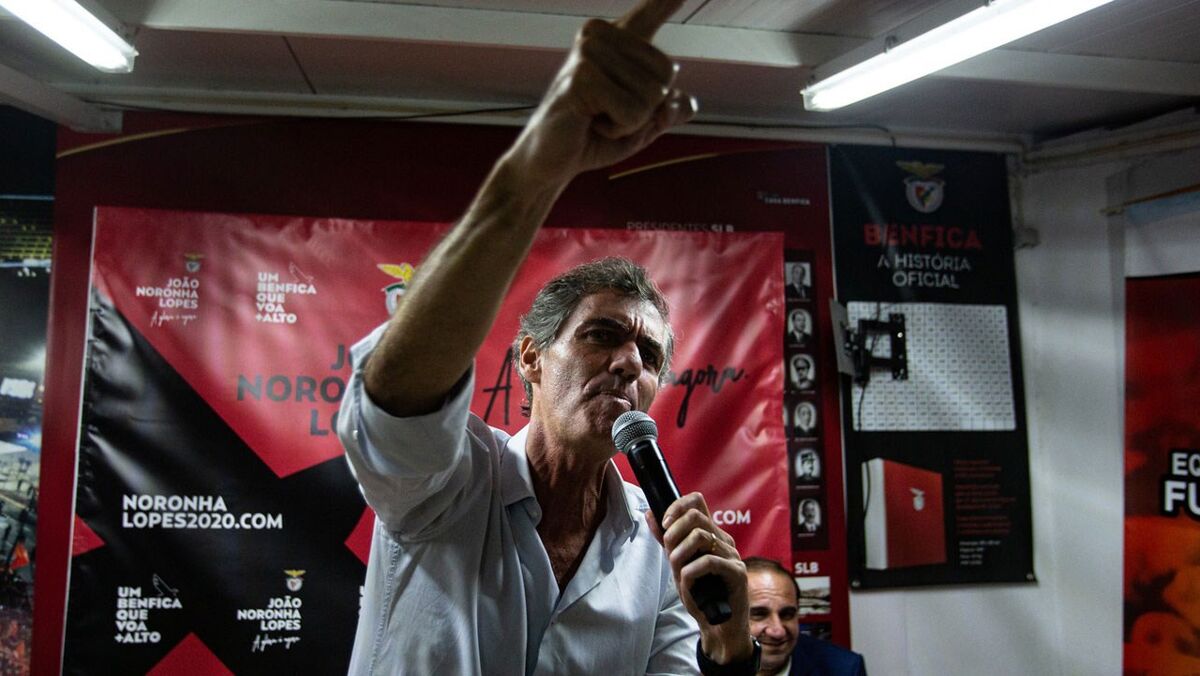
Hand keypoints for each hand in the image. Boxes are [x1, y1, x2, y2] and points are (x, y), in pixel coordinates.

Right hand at [504, 0, 695, 188]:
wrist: (550, 161)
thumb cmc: (594, 136)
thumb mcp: (641, 124)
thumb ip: (668, 110)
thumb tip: (686, 103)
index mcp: (616, 38)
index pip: (649, 12)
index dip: (663, 1)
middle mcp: (600, 35)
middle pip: (668, 73)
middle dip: (648, 108)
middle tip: (608, 114)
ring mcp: (589, 52)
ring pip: (652, 95)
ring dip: (631, 121)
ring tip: (596, 118)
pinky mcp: (582, 76)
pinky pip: (633, 112)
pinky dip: (619, 128)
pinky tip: (590, 123)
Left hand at [647, 492, 753, 665]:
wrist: (718, 625)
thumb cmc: (701, 594)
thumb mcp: (678, 564)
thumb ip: (667, 540)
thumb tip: (650, 513)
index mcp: (710, 533)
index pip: (696, 501)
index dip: (676, 507)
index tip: (664, 525)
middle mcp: (723, 539)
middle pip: (695, 516)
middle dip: (673, 533)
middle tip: (669, 555)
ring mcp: (732, 555)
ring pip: (700, 537)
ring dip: (680, 555)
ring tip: (679, 573)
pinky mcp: (737, 572)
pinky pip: (708, 561)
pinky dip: (690, 573)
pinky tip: (688, 584)